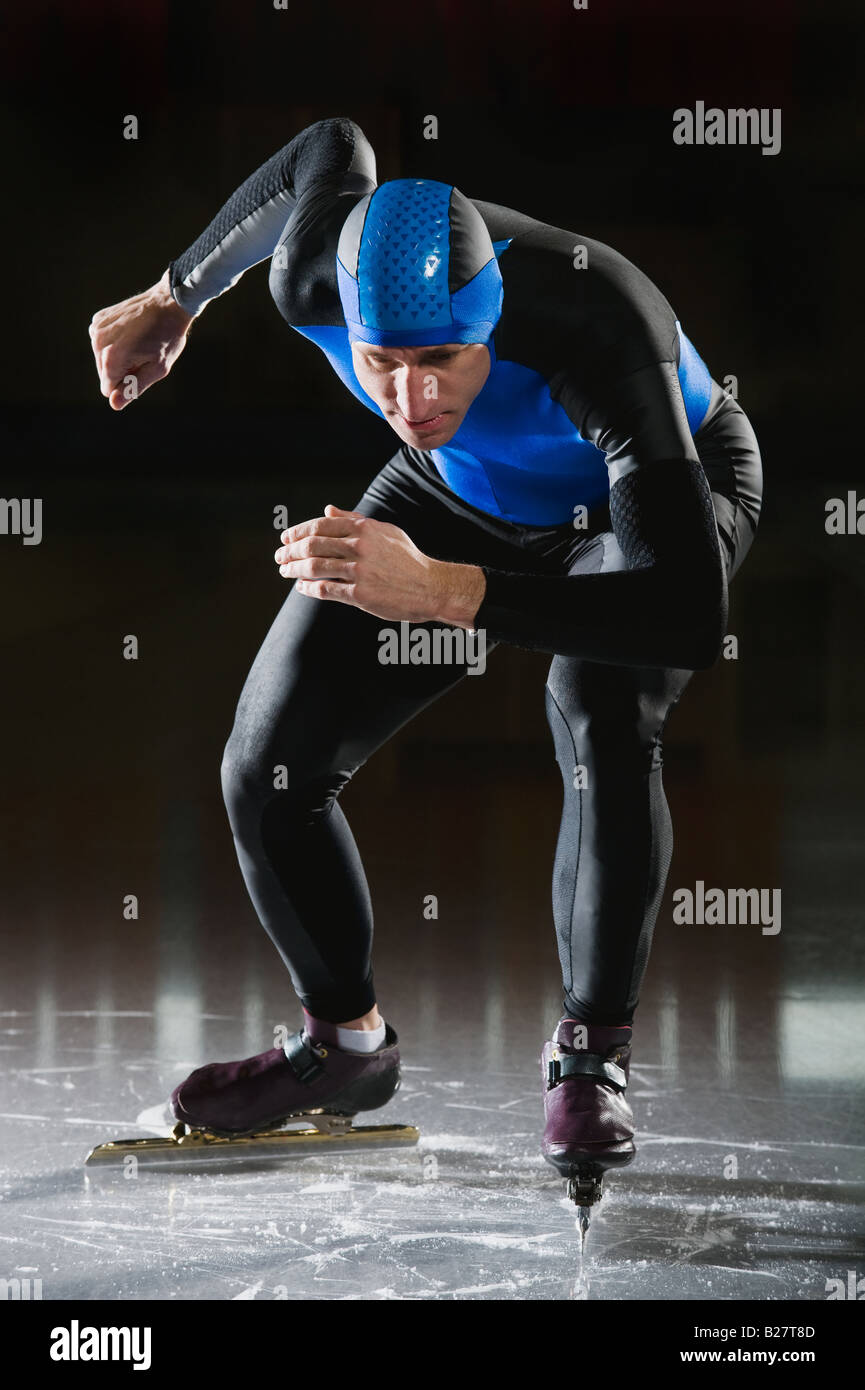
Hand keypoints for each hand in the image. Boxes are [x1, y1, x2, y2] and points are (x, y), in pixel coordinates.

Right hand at [89, 269, 193, 409]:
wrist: (168, 302)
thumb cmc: (167, 337)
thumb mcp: (157, 368)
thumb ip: (133, 388)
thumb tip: (114, 404)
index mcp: (112, 358)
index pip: (109, 389)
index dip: (127, 384)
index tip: (143, 368)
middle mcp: (98, 343)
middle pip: (105, 375)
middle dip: (123, 371)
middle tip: (143, 354)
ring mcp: (96, 329)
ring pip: (102, 359)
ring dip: (119, 357)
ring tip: (138, 342)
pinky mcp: (97, 320)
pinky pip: (102, 343)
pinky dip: (115, 343)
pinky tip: (130, 333)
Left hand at [274, 505, 485, 625]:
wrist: (430, 586)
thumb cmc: (408, 559)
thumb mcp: (384, 532)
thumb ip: (354, 520)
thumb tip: (328, 510)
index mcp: (364, 529)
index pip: (320, 526)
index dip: (298, 532)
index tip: (285, 539)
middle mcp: (360, 547)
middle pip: (312, 545)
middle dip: (290, 551)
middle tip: (279, 557)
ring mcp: (359, 571)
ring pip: (314, 567)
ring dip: (294, 569)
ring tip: (285, 572)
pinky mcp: (361, 594)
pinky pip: (326, 589)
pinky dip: (309, 588)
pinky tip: (301, 588)